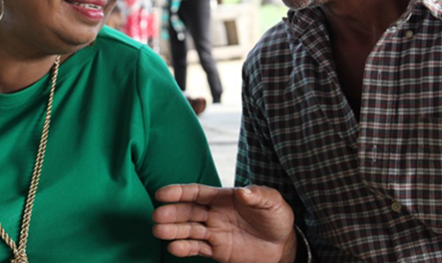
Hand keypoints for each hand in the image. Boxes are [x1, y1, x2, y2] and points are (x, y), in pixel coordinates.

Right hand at [153, 184, 297, 262]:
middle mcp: (214, 213)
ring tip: (159, 231)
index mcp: (223, 197)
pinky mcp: (217, 250)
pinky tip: (174, 248)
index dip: (180, 192)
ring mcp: (214, 232)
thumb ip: (258, 196)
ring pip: (189, 230)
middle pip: (188, 211)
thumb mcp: (273, 202)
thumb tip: (243, 192)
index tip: (162, 193)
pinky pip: (197, 249)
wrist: (283, 245)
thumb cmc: (276, 218)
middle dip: (172, 213)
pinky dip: (185, 248)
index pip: (197, 193)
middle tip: (158, 216)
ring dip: (173, 231)